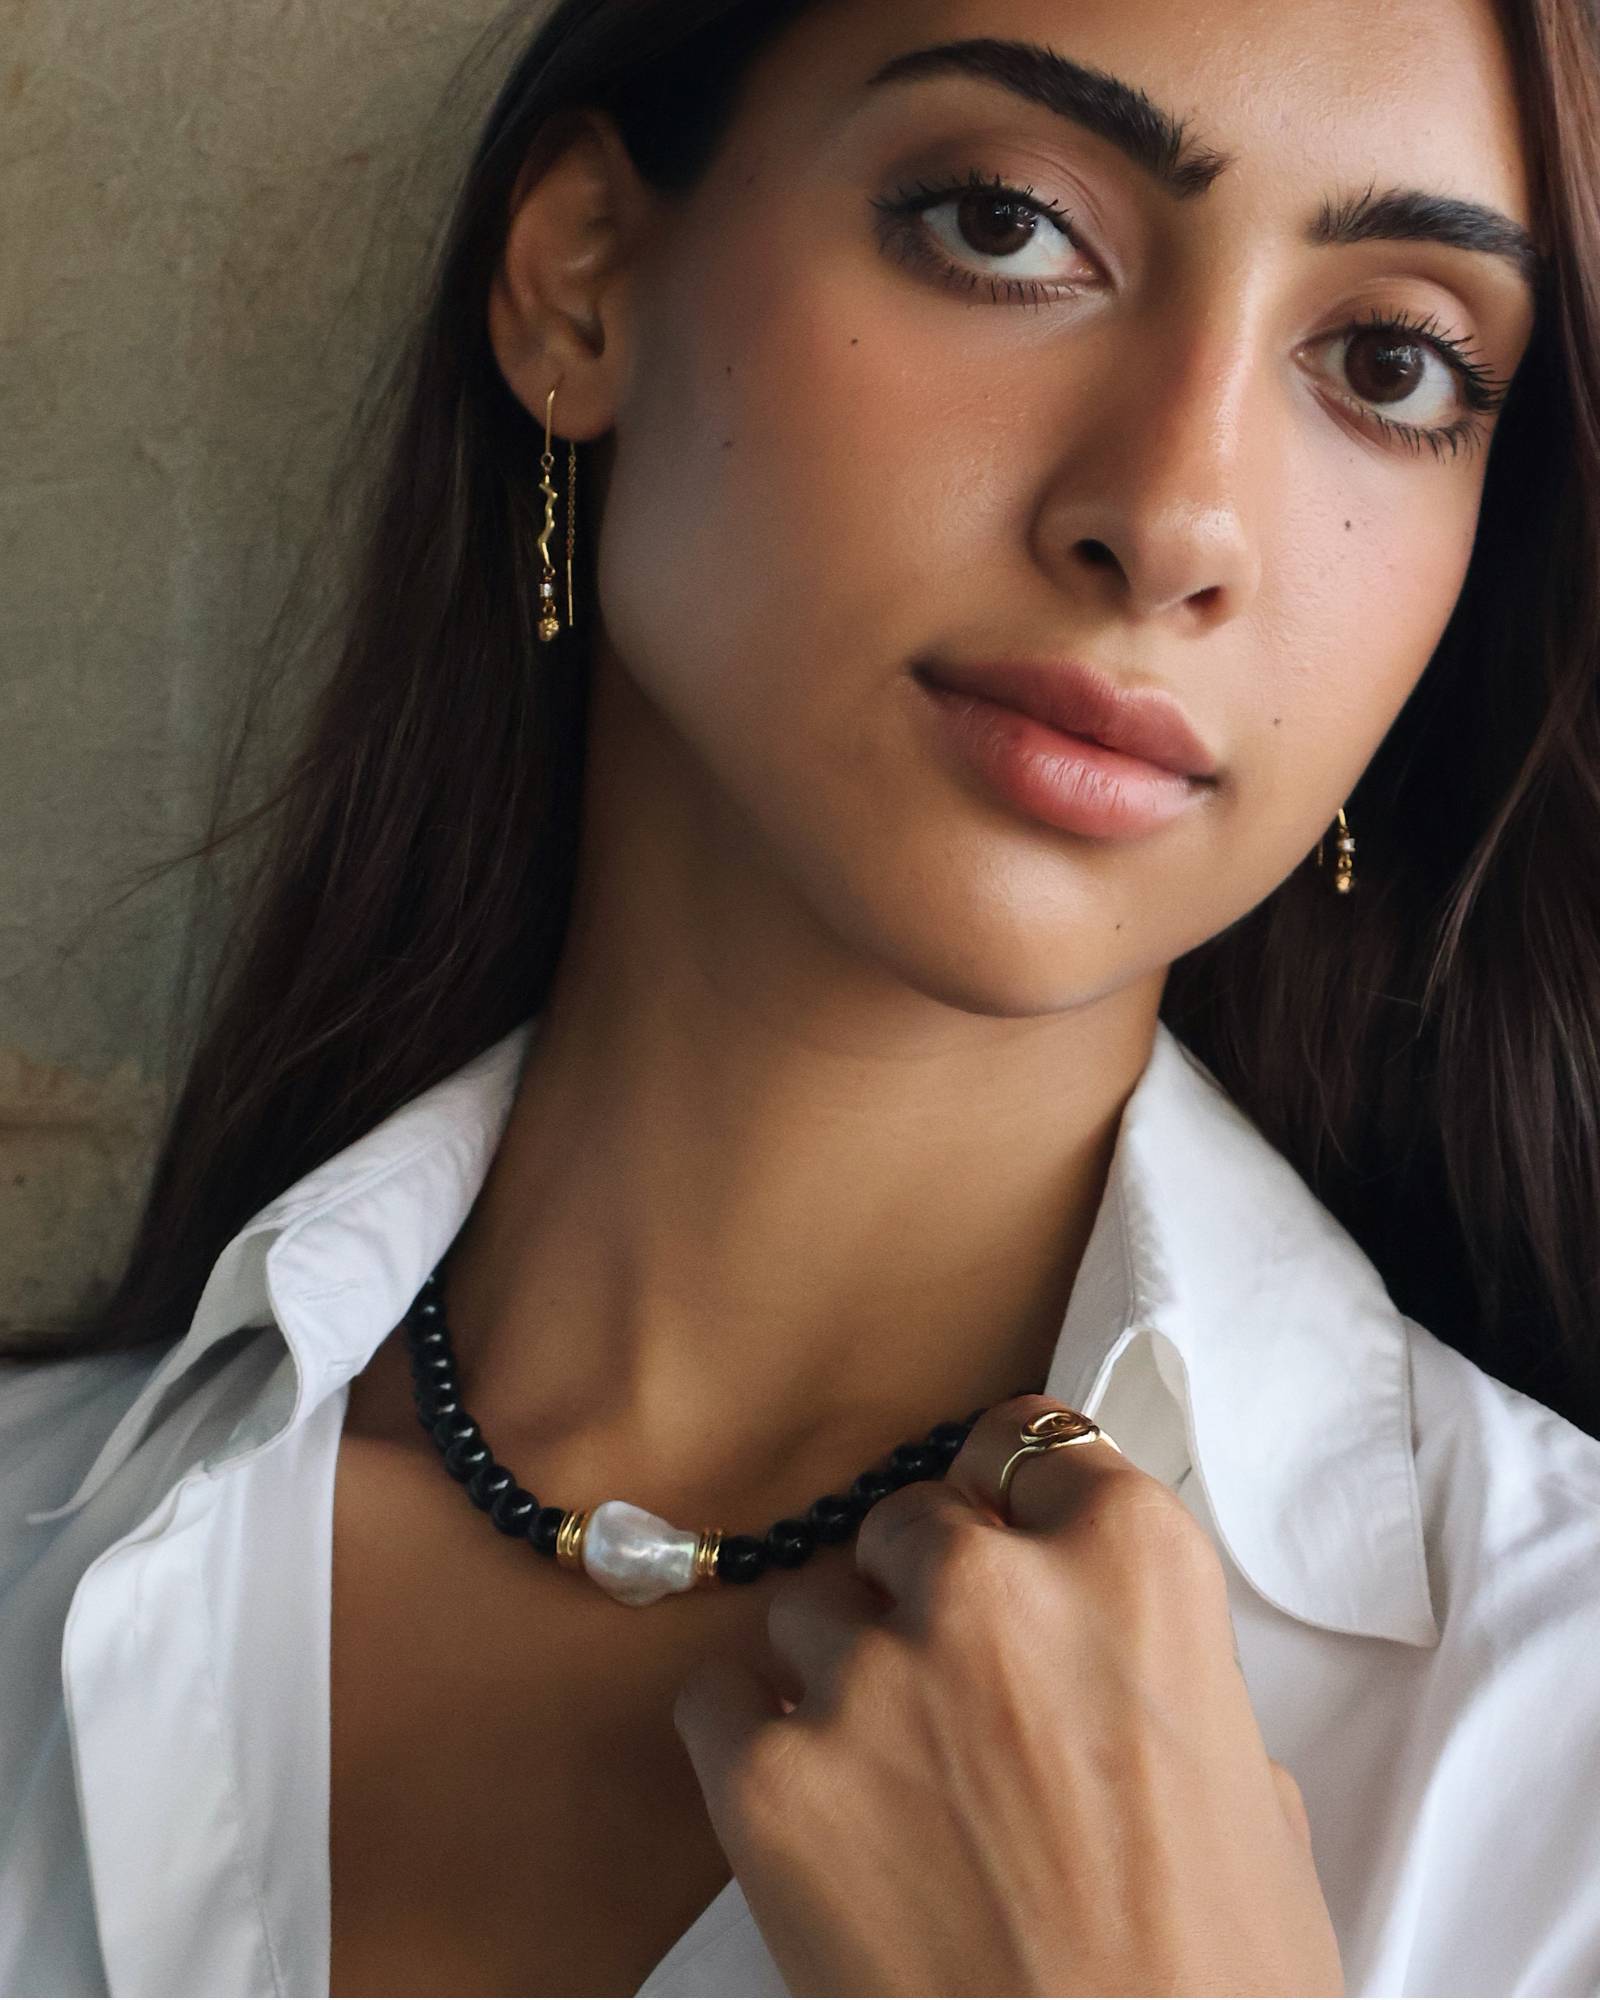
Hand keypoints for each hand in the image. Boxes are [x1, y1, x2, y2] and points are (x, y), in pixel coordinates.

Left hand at [673, 1394, 1343, 1996]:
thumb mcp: (1247, 1787)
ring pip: (811, 1605)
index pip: (1028, 1442)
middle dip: (923, 1588)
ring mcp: (870, 1676)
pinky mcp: (768, 1777)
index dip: (1009, 1495)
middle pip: (909, 1518)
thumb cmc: (1214, 1981)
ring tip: (891, 1778)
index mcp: (1134, 1565)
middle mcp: (993, 1588)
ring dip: (840, 1669)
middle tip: (954, 1690)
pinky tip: (808, 1808)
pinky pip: (720, 1696)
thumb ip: (1156, 1673)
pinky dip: (749, 1738)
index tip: (997, 1529)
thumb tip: (1101, 1659)